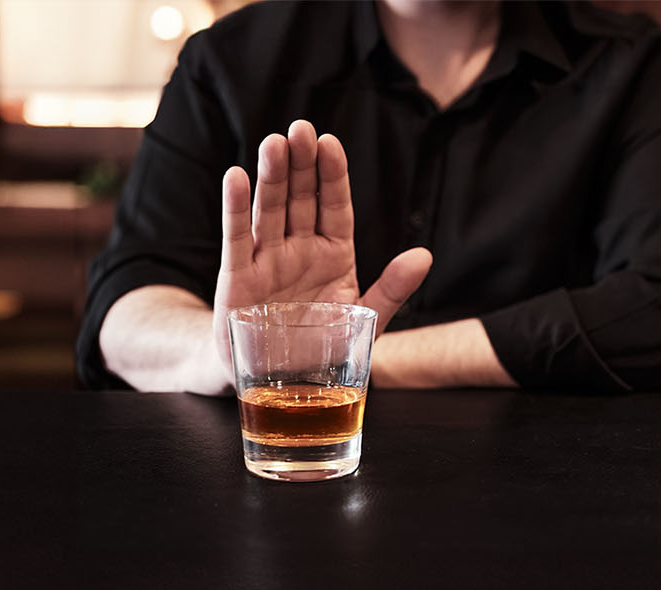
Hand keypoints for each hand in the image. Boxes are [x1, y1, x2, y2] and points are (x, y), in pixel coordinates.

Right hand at [209, 120, 432, 379]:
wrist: (278, 389)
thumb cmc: (322, 352)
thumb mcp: (364, 322)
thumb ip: (392, 290)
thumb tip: (424, 255)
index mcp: (334, 255)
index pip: (334, 206)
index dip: (332, 176)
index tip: (329, 143)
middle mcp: (299, 251)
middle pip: (300, 199)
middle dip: (300, 164)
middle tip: (300, 129)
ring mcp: (267, 262)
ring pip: (270, 211)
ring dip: (271, 177)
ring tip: (273, 143)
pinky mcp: (238, 280)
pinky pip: (237, 240)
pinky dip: (236, 210)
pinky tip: (236, 177)